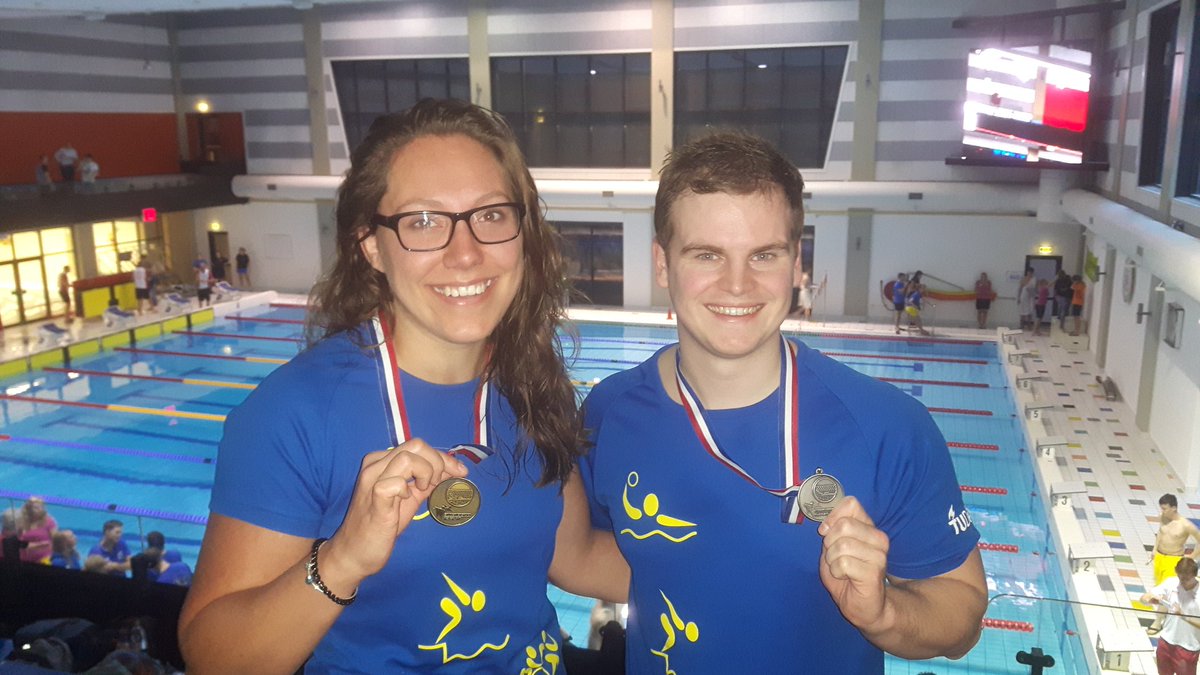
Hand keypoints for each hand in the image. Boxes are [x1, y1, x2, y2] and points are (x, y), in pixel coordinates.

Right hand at [325, 440, 468, 582]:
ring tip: (423, 490)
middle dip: (438, 462)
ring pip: (407, 458)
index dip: (443, 457)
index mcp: (381, 462)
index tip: (460, 471)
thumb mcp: (408, 498)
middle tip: (440, 483)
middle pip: (415, 446)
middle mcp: (375, 466)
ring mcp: (372, 480)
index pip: (417, 446)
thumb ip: (425, 483)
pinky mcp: (375, 498)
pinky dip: (408, 488)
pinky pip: (396, 482)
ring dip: (425, 473)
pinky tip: (407, 499)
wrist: (354, 553)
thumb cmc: (379, 526)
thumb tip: (449, 473)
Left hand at [818, 496, 891, 633]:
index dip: (832, 516)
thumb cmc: (847, 575)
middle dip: (830, 543)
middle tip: (834, 557)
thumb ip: (831, 530)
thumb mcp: (833, 547)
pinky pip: (844, 563)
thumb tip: (826, 525)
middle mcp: (878, 538)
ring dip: (832, 559)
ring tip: (840, 569)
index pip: (851, 504)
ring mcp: (879, 555)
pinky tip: (845, 577)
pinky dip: (836, 571)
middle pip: (844, 525)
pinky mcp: (874, 572)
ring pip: (842, 545)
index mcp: (868, 527)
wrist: (864, 606)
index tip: (826, 531)